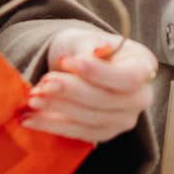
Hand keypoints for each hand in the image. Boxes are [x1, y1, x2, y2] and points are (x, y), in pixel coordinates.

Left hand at [22, 28, 156, 143]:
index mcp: (143, 67)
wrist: (80, 65)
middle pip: (106, 101)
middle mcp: (140, 98)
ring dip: (57, 110)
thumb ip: (90, 46)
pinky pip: (77, 133)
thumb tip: (96, 53)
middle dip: (70, 92)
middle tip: (42, 83)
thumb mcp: (88, 39)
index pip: (128, 78)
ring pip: (90, 120)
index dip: (97, 72)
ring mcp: (124, 120)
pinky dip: (51, 126)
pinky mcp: (104, 134)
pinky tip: (29, 118)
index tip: (66, 61)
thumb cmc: (87, 48)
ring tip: (33, 98)